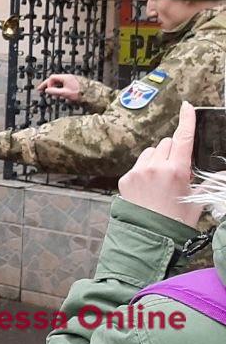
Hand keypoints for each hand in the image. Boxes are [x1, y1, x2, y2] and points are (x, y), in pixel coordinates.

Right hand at [36, 74, 82, 102]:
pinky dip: (62, 91)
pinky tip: (64, 97)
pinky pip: (66, 87)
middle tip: (42, 91)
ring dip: (56, 90)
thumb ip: (55, 91)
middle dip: (49, 86)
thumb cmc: (81, 93)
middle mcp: (69, 78)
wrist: (94, 95)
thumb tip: (47, 90)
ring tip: (55, 97)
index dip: (47, 84)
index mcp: (65, 77)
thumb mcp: (65, 93)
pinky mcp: (76, 85)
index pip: (52, 78)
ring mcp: (73, 81)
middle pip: (55, 80)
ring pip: (61, 84)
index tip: (45, 91)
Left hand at [118, 102, 203, 226]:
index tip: (187, 107)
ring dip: (158, 159)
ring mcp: (138, 171)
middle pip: (167, 143)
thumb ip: (207, 181)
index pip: (183, 138)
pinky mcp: (126, 177)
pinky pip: (138, 164)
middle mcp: (156, 167)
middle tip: (177, 171)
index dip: (186, 120)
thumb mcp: (197, 200)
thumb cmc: (176, 221)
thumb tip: (221, 171)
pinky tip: (149, 187)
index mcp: (177, 170)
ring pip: (151, 151)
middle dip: (174, 152)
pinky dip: (145, 170)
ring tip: (162, 180)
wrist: (150, 237)